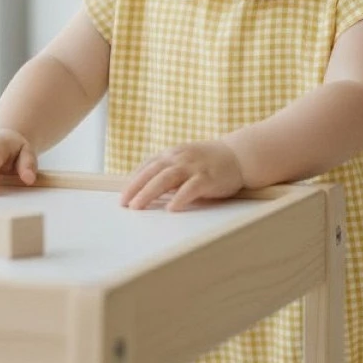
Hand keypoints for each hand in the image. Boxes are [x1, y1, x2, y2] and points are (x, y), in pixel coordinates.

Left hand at [120, 141, 244, 211]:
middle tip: (124, 204)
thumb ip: (168, 172)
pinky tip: (171, 208)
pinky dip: (180, 197)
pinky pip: (191, 188)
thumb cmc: (210, 162)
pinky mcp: (208, 177)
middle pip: (153, 172)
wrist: (239, 155)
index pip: (147, 166)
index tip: (123, 196)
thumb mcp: (185, 161)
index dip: (133, 181)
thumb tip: (147, 190)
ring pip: (166, 178)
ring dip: (149, 192)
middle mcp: (180, 158)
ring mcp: (194, 167)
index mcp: (173, 154)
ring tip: (138, 206)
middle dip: (136, 188)